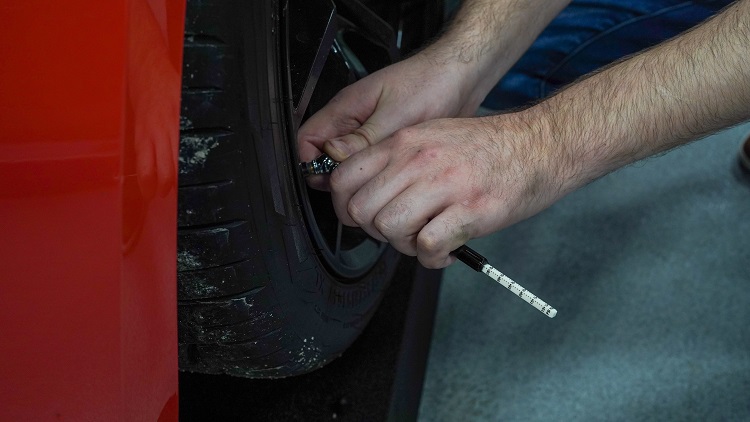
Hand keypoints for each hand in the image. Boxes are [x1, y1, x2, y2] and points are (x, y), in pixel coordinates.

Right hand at [297, 50, 483, 189]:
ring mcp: (368, 133)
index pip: (308, 141)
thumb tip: (333, 154)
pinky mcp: (386, 142)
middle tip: (358, 195)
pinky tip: (390, 183)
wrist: (460, 77)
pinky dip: (376, 177)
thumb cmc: (429, 83)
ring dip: (359, 181)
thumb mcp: (395, 115)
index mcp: (345, 109)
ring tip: (377, 191)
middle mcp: (352, 121)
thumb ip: (363, 137)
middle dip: (337, 181)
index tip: (328, 185)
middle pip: (325, 159)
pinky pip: (370, 165)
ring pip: (348, 165)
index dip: (311, 166)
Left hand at [328, 111, 568, 267]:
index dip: (345, 207)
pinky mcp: (471, 211)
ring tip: (425, 240)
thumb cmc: (488, 147)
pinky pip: (428, 247)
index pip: (343, 177)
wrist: (538, 146)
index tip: (363, 218)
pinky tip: (446, 252)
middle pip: (362, 210)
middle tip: (401, 232)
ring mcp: (445, 184)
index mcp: (405, 142)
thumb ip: (398, 159)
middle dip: (376, 231)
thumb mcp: (432, 135)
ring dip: (404, 245)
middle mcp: (419, 160)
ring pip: (390, 229)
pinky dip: (432, 259)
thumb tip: (368, 189)